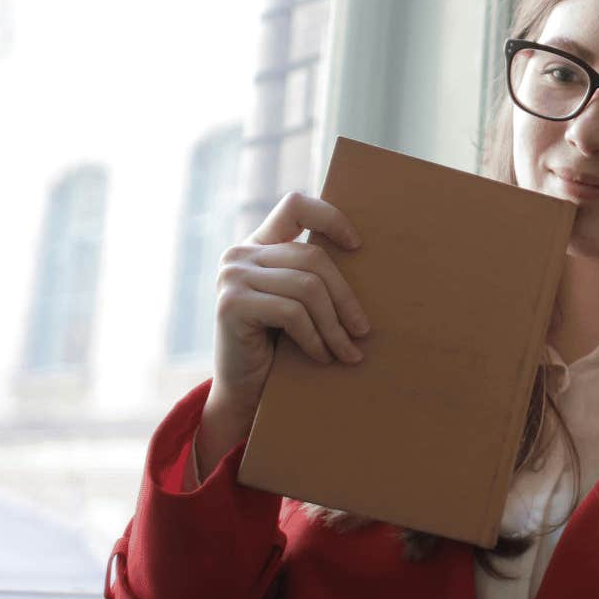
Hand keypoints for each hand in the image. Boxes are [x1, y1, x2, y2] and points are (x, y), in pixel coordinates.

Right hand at [196, 192, 371, 472]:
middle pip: (313, 257)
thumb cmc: (280, 346)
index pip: (295, 205)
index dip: (331, 218)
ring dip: (334, 326)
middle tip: (363, 331)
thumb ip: (312, 275)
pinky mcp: (232, 304)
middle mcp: (240, 254)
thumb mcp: (297, 302)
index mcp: (258, 245)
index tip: (358, 246)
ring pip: (308, 287)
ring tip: (348, 352)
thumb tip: (366, 256)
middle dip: (345, 298)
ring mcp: (232, 277)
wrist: (243, 392)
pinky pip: (292, 312)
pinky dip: (315, 338)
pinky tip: (323, 357)